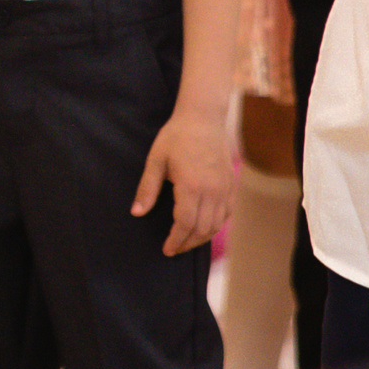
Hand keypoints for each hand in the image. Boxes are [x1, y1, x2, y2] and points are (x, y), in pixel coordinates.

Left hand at [136, 109, 235, 256]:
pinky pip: (227, 214)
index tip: (167, 249)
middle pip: (203, 229)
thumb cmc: (176, 137)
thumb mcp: (156, 160)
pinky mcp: (231, 185)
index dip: (176, 240)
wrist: (203, 119)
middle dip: (187, 243)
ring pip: (217, 225)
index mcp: (191, 186)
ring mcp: (224, 189)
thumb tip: (137, 212)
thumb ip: (147, 188)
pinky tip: (204, 227)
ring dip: (202, 237)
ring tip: (187, 241)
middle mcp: (212, 191)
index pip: (186, 224)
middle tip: (174, 249)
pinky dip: (216, 226)